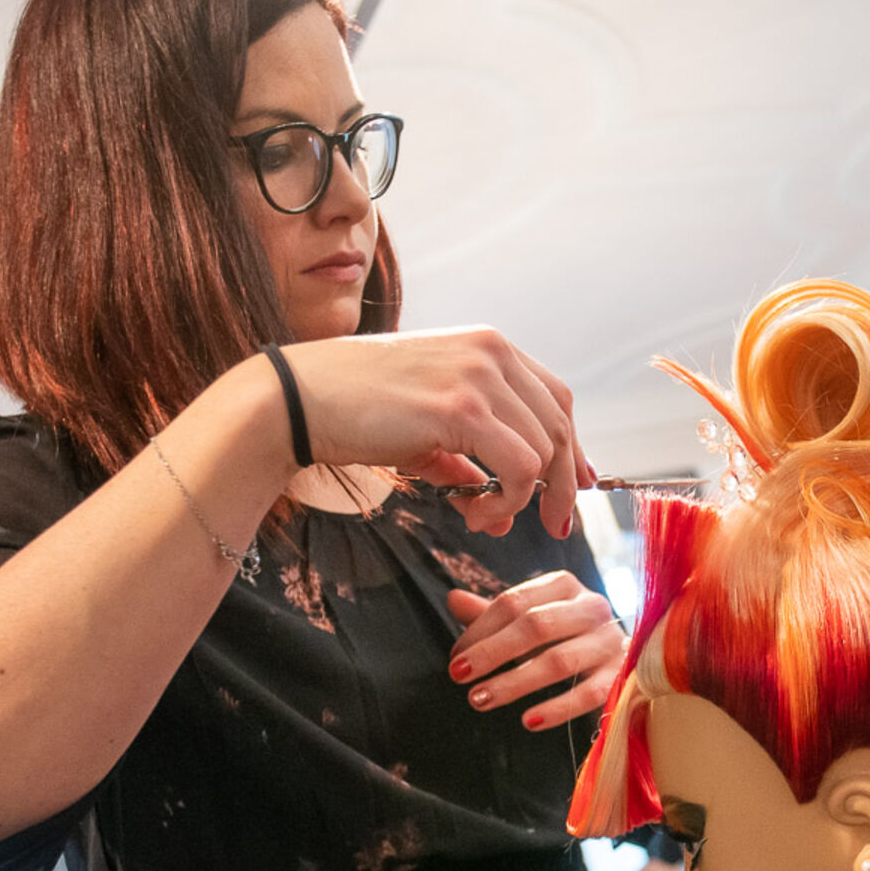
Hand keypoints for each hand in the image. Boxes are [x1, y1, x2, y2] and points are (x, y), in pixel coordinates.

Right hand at [276, 328, 592, 537]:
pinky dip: (508, 501)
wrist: (296, 399)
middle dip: (561, 484)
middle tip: (552, 526)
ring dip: (522, 499)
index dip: (571, 447)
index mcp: (487, 344)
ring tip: (480, 518)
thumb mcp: (423, 426)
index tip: (573, 486)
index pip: (554, 397)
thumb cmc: (350, 409)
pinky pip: (520, 469)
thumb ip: (466, 458)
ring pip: (544, 452)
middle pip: (559, 425)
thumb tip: (496, 504)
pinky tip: (474, 514)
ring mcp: (480, 376)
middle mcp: (492, 351)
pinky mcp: (464, 409)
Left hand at [445, 574, 626, 730]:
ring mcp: (610, 641)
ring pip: (559, 661)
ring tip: (479, 700)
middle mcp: (591, 607)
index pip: (514, 602)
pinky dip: (558, 708)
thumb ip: (493, 614)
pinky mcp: (623, 675)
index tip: (455, 657)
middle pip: (535, 626)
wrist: (632, 655)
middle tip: (457, 676)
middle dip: (491, 652)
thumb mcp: (530, 620)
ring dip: (515, 682)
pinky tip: (529, 721)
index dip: (480, 630)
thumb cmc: (566, 635)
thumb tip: (453, 599)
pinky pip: (589, 693)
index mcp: (564, 586)